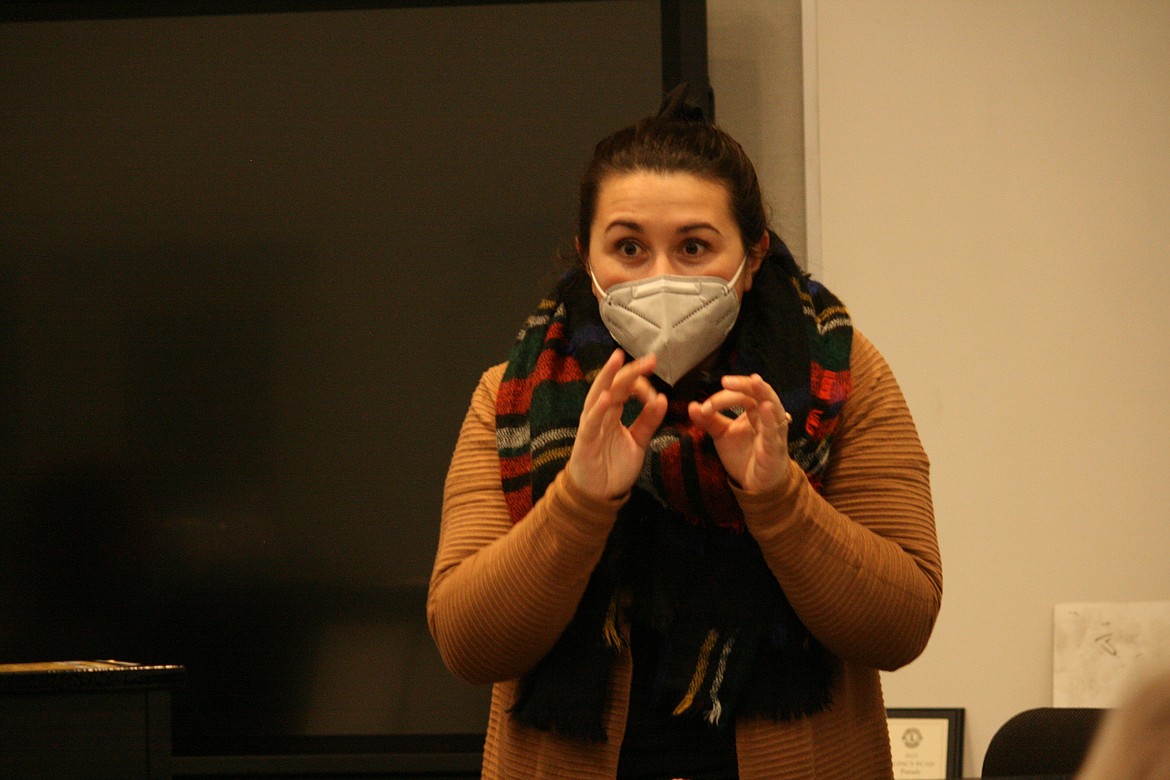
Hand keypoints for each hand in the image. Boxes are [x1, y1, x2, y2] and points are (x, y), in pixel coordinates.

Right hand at [566, 349, 667, 501]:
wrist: (599, 495)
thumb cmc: (614, 467)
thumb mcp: (638, 441)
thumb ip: (648, 421)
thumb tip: (662, 398)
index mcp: (612, 413)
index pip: (625, 389)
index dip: (642, 382)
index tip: (658, 382)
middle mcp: (600, 414)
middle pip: (614, 386)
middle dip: (630, 371)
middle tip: (650, 360)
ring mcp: (591, 425)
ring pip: (599, 395)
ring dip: (608, 377)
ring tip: (618, 359)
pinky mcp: (585, 441)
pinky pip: (591, 423)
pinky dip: (598, 409)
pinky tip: (607, 397)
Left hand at [687, 373, 792, 492]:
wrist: (755, 485)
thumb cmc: (744, 455)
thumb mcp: (722, 435)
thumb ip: (709, 420)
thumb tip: (692, 405)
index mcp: (754, 411)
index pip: (742, 395)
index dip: (723, 397)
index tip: (705, 407)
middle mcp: (766, 417)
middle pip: (760, 393)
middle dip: (745, 384)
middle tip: (726, 381)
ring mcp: (773, 431)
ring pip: (773, 406)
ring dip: (763, 393)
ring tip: (754, 381)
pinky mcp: (775, 448)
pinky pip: (774, 432)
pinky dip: (770, 419)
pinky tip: (765, 408)